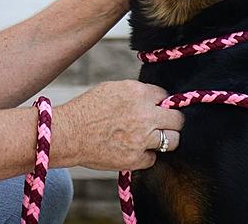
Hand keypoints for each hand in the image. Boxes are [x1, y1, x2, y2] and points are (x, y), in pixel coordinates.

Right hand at [52, 81, 183, 170]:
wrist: (69, 133)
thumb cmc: (86, 109)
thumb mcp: (111, 89)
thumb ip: (135, 93)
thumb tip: (153, 100)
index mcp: (138, 93)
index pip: (165, 96)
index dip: (161, 103)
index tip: (156, 108)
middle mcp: (145, 114)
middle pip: (178, 119)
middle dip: (172, 121)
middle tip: (164, 124)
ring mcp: (143, 138)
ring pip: (173, 140)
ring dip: (165, 139)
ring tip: (152, 139)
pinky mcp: (136, 158)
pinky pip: (153, 158)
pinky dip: (145, 155)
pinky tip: (133, 150)